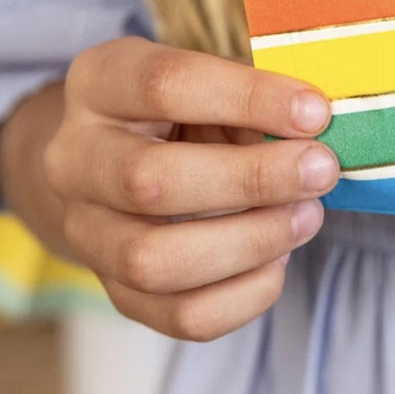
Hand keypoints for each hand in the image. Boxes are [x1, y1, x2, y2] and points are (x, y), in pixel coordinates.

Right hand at [43, 36, 338, 340]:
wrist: (119, 157)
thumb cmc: (184, 106)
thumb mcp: (209, 77)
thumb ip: (253, 98)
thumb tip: (315, 127)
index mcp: (98, 81)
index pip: (165, 84)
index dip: (248, 98)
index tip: (315, 111)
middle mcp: (73, 159)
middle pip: (149, 180)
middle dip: (251, 179)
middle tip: (320, 170)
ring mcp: (85, 232)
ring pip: (154, 260)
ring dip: (250, 240)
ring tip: (307, 216)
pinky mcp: (113, 291)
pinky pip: (178, 316)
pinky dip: (243, 295)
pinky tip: (279, 259)